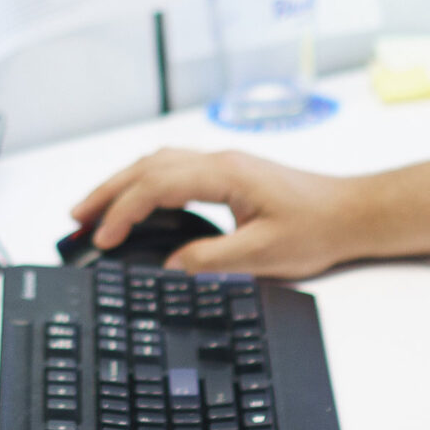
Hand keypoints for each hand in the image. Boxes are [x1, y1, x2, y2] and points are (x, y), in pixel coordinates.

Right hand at [71, 148, 408, 279]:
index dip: (123, 211)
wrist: (353, 212)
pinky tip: (138, 201)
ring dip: (123, 184)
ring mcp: (224, 165)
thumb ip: (211, 261)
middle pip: (147, 166)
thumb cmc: (317, 228)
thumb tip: (170, 268)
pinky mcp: (230, 175)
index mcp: (224, 174)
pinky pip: (173, 170)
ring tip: (95, 209)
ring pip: (157, 164)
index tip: (103, 238)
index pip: (156, 186)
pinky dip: (145, 183)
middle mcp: (219, 161)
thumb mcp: (262, 255)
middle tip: (76, 216)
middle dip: (108, 191)